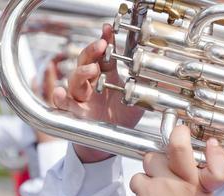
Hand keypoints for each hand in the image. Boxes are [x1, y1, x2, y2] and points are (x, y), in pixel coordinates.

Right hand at [52, 24, 143, 161]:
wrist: (113, 138)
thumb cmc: (122, 117)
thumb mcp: (136, 99)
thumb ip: (145, 85)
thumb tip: (163, 72)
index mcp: (106, 76)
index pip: (103, 55)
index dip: (105, 41)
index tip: (108, 28)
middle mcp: (92, 83)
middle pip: (85, 62)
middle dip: (92, 52)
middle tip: (101, 45)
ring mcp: (81, 96)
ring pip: (74, 79)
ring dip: (81, 72)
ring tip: (92, 70)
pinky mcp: (74, 111)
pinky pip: (63, 104)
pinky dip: (60, 98)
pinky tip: (61, 93)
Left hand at [130, 125, 223, 195]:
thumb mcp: (200, 194)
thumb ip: (203, 173)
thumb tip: (211, 146)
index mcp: (202, 189)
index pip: (216, 170)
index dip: (214, 153)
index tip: (206, 142)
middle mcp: (185, 187)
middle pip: (178, 147)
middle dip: (174, 140)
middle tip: (176, 141)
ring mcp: (163, 187)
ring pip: (152, 158)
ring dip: (152, 168)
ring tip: (159, 183)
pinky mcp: (144, 190)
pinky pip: (138, 176)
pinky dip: (141, 183)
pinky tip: (149, 193)